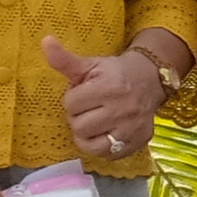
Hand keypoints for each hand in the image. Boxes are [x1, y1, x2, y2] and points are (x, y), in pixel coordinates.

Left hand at [42, 36, 167, 158]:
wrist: (151, 79)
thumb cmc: (115, 72)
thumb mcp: (90, 64)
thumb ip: (65, 60)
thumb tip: (45, 41)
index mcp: (108, 87)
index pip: (71, 104)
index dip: (73, 99)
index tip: (84, 94)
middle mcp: (122, 109)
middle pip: (79, 126)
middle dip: (79, 117)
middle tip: (89, 109)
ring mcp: (131, 129)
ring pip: (91, 144)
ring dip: (87, 135)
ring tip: (93, 123)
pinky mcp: (138, 142)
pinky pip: (108, 155)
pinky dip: (101, 147)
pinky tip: (104, 133)